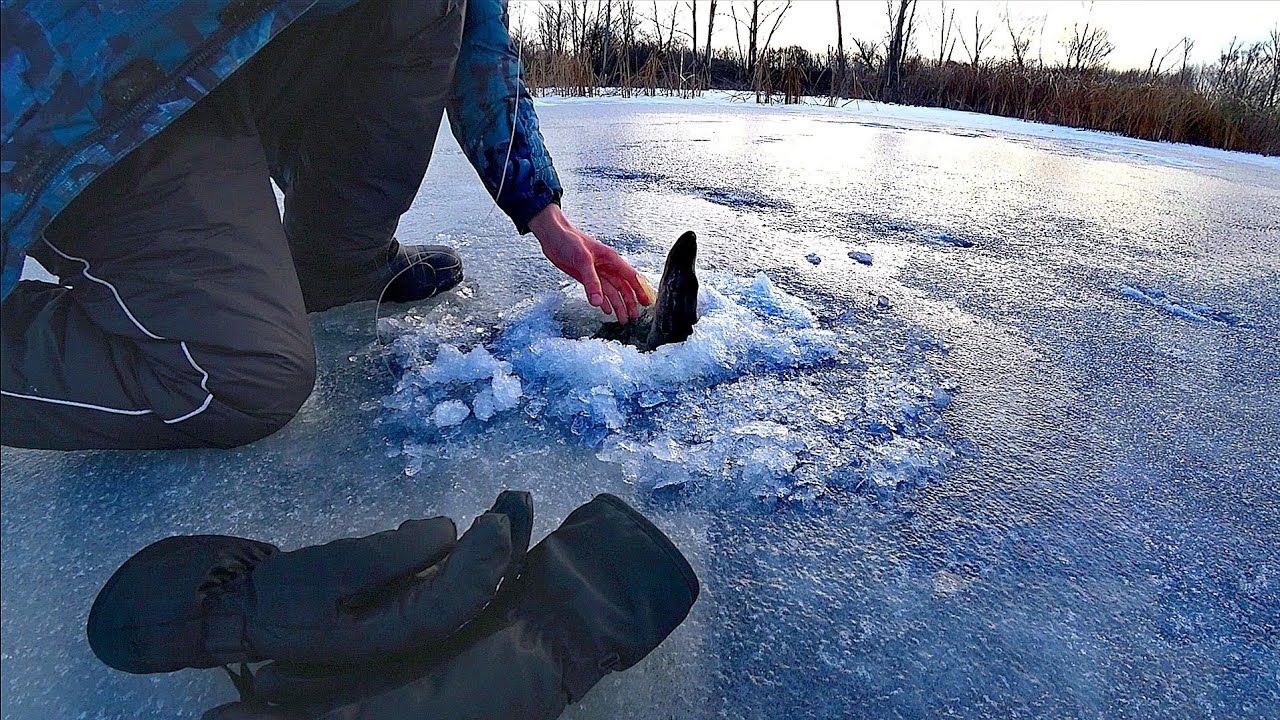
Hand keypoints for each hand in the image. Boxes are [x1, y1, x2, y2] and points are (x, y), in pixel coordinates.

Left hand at [529, 204, 651, 323]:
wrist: (552, 236)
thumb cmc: (568, 240)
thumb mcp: (582, 260)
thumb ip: (591, 282)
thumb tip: (598, 302)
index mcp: (611, 259)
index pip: (631, 277)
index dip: (640, 290)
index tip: (647, 303)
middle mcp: (606, 267)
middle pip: (623, 287)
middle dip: (630, 302)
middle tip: (634, 317)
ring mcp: (597, 273)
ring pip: (612, 292)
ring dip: (618, 305)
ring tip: (622, 320)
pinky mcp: (586, 278)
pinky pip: (599, 292)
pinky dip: (604, 301)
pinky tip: (606, 310)